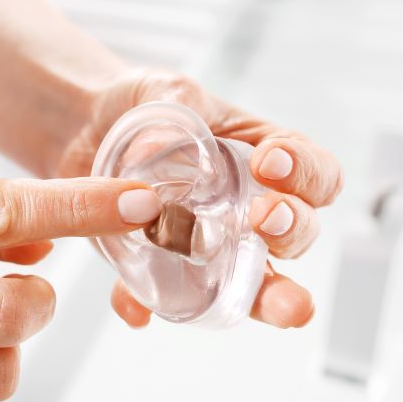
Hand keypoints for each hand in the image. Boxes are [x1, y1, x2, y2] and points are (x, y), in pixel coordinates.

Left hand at [57, 68, 343, 328]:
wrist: (88, 127)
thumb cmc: (143, 104)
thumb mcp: (161, 90)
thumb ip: (168, 109)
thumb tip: (151, 153)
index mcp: (263, 158)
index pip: (314, 174)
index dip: (307, 174)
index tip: (270, 165)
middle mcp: (247, 209)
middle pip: (297, 232)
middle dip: (292, 230)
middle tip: (263, 220)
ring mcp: (209, 245)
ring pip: (252, 282)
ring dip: (268, 298)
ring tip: (282, 309)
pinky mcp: (163, 266)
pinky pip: (166, 296)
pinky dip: (152, 305)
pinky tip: (139, 310)